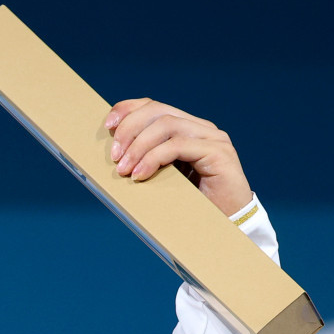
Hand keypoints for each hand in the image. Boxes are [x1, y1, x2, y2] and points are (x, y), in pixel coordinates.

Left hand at [103, 99, 251, 216]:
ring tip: (124, 170)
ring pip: (167, 125)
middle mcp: (201, 128)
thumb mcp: (163, 178)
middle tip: (115, 156)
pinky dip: (154, 158)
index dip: (128, 110)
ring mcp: (212, 138)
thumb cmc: (192, 206)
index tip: (107, 125)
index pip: (154, 106)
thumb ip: (148, 161)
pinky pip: (178, 145)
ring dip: (139, 146)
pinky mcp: (217, 152)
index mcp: (188, 129)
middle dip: (129, 129)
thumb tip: (114, 156)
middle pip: (158, 111)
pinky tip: (141, 175)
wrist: (226, 226)